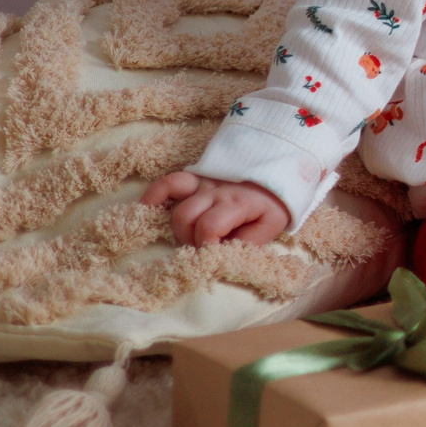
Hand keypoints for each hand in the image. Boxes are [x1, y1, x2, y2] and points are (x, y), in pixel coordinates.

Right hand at [141, 172, 290, 247]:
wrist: (279, 169)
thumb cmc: (273, 202)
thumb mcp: (272, 224)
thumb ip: (250, 242)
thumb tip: (223, 256)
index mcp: (237, 203)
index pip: (209, 226)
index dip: (206, 245)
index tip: (212, 254)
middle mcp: (217, 191)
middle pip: (185, 217)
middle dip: (189, 239)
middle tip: (202, 247)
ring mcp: (204, 182)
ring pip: (176, 205)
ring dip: (177, 227)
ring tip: (189, 236)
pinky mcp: (197, 178)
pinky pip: (169, 182)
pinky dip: (155, 195)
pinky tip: (145, 209)